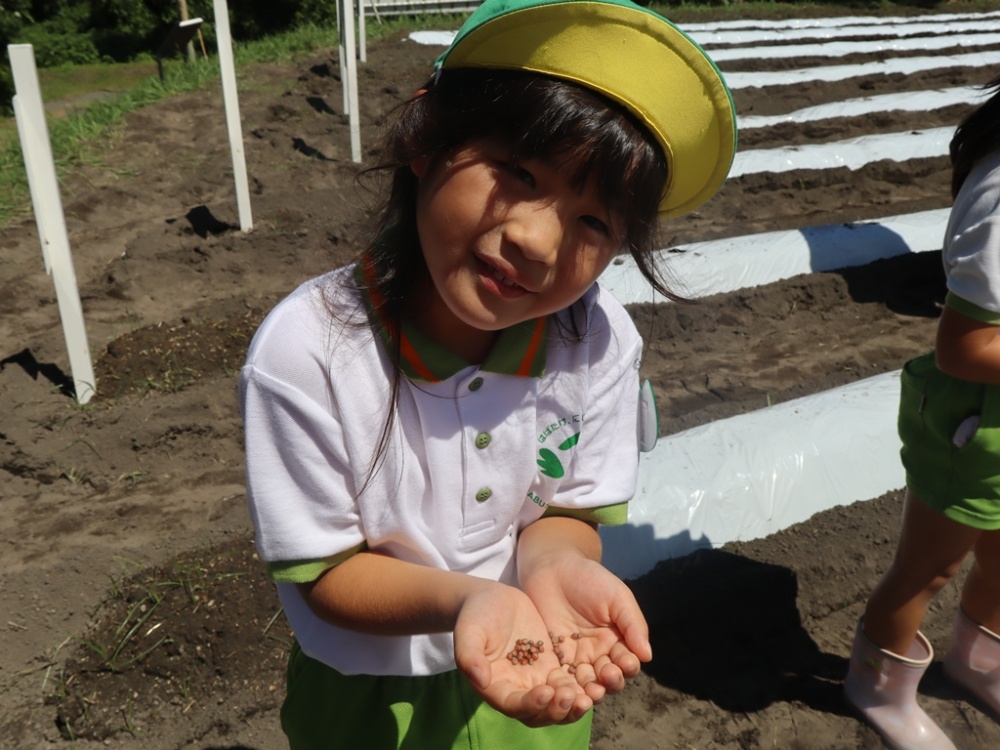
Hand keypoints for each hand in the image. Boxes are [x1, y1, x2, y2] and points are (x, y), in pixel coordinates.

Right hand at [453, 583, 592, 726]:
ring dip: (574, 703)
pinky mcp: (551, 666)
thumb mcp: (469, 631)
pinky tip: (598, 678)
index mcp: (495, 687)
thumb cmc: (475, 614)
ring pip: (558, 702)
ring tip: (591, 694)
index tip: (546, 691)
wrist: (491, 598)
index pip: (514, 705)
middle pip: (540, 713)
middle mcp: (517, 690)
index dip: (530, 704)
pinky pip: (569, 681)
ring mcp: (536, 679)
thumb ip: (470, 655)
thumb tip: (480, 679)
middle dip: (558, 710)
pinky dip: (582, 685)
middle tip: (574, 697)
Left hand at [521, 555, 651, 702]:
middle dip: (611, 680)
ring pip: (587, 683)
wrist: (552, 568)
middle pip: (609, 678)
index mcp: (618, 640)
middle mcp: (599, 654)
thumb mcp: (617, 597)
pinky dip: (567, 687)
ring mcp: (576, 658)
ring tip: (591, 691)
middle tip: (608, 675)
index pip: (627, 661)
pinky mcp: (554, 659)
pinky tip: (568, 689)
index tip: (626, 663)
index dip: (628, 665)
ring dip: (591, 690)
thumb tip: (648, 655)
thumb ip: (633, 624)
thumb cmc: (589, 579)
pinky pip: (563, 678)